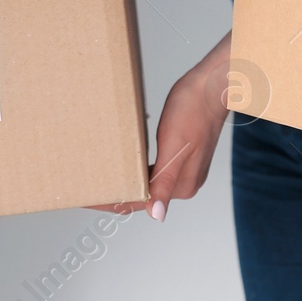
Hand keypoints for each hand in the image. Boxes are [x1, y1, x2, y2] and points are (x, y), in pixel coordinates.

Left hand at [92, 34, 234, 221]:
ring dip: (128, 182)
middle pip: (143, 196)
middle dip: (117, 194)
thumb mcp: (174, 145)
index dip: (113, 201)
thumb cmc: (194, 109)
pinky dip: (139, 170)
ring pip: (149, 183)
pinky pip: (155, 171)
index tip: (88, 200)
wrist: (214, 85)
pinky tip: (128, 163)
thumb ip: (164, 182)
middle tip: (88, 189)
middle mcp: (185, 182)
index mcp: (181, 185)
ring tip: (102, 179)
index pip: (140, 202)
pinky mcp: (184, 157)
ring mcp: (185, 170)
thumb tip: (156, 215)